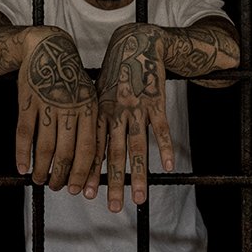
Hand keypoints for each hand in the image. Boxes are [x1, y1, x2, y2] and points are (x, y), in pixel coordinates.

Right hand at [15, 27, 96, 193]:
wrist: (48, 48)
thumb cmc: (71, 79)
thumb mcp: (89, 98)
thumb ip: (91, 127)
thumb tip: (93, 164)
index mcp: (90, 109)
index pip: (89, 149)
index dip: (83, 173)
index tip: (79, 190)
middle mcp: (70, 109)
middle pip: (66, 153)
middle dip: (61, 176)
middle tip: (57, 187)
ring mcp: (48, 105)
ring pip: (45, 147)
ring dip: (42, 169)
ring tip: (39, 180)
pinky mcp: (28, 102)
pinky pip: (24, 134)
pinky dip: (22, 154)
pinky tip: (22, 168)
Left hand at [86, 24, 173, 212]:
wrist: (136, 43)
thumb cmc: (115, 73)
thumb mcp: (98, 94)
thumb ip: (96, 121)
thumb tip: (90, 149)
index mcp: (99, 113)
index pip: (93, 149)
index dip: (90, 172)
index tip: (84, 194)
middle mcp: (116, 114)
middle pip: (114, 155)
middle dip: (113, 184)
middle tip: (112, 208)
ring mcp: (136, 108)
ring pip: (137, 147)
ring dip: (138, 175)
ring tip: (140, 199)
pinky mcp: (156, 102)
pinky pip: (160, 128)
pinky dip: (164, 147)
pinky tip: (167, 166)